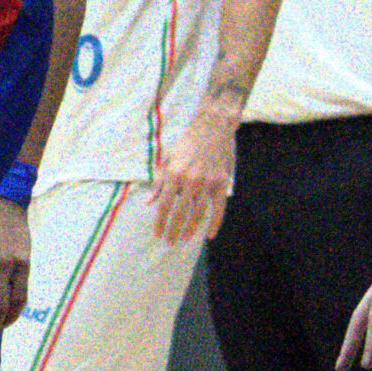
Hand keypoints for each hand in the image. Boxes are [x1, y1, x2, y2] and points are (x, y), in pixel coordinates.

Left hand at [148, 109, 234, 242]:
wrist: (213, 127)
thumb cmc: (187, 142)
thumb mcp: (167, 159)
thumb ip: (159, 182)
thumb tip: (149, 202)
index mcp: (173, 173)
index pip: (165, 205)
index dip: (160, 221)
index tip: (157, 233)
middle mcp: (190, 180)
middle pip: (180, 212)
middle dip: (173, 229)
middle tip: (169, 242)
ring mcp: (207, 182)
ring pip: (198, 213)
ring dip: (191, 229)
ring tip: (185, 239)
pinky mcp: (221, 183)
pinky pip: (219, 209)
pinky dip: (215, 223)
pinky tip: (210, 235)